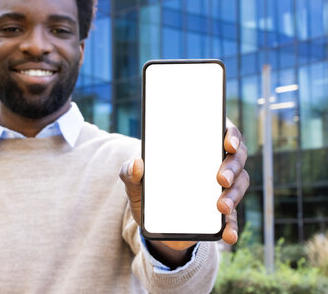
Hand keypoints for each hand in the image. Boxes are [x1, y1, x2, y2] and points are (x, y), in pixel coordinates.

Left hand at [119, 118, 248, 252]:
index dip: (231, 135)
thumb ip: (129, 172)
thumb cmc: (147, 190)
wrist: (152, 222)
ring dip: (234, 195)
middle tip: (221, 178)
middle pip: (236, 158)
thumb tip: (137, 163)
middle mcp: (215, 164)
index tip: (228, 142)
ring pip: (239, 185)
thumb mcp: (134, 182)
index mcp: (197, 148)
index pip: (222, 132)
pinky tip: (229, 235)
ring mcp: (221, 188)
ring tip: (221, 207)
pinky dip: (232, 226)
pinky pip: (232, 218)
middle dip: (232, 167)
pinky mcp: (221, 213)